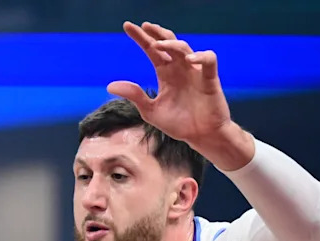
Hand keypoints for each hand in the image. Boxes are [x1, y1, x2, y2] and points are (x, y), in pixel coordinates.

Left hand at [108, 21, 231, 145]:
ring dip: (172, 44)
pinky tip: (188, 60)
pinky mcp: (209, 79)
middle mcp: (179, 68)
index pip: (152, 50)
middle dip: (157, 33)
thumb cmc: (178, 123)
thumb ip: (134, 96)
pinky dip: (200, 56)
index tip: (127, 26)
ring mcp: (195, 72)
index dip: (141, 38)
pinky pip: (208, 60)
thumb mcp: (150, 110)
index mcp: (165, 73)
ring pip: (185, 48)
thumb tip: (110, 85)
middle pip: (168, 42)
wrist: (200, 137)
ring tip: (158, 45)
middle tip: (145, 26)